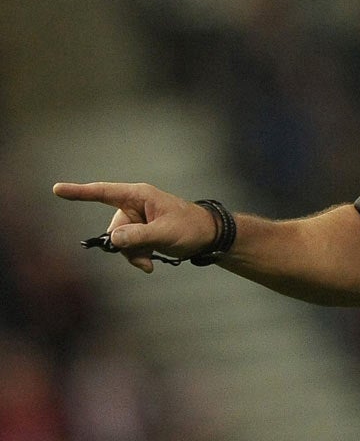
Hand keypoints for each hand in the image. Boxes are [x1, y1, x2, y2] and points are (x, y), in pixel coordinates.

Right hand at [53, 182, 217, 272]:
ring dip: (132, 254)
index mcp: (140, 196)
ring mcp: (138, 219)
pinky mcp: (141, 232)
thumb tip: (113, 238)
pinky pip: (128, 247)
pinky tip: (149, 265)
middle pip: (113, 228)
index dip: (80, 192)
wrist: (209, 236)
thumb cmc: (191, 227)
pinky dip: (136, 257)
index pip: (104, 192)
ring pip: (120, 241)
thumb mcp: (164, 233)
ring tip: (150, 261)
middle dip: (124, 245)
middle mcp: (135, 204)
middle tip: (144, 256)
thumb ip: (138, 236)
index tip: (57, 189)